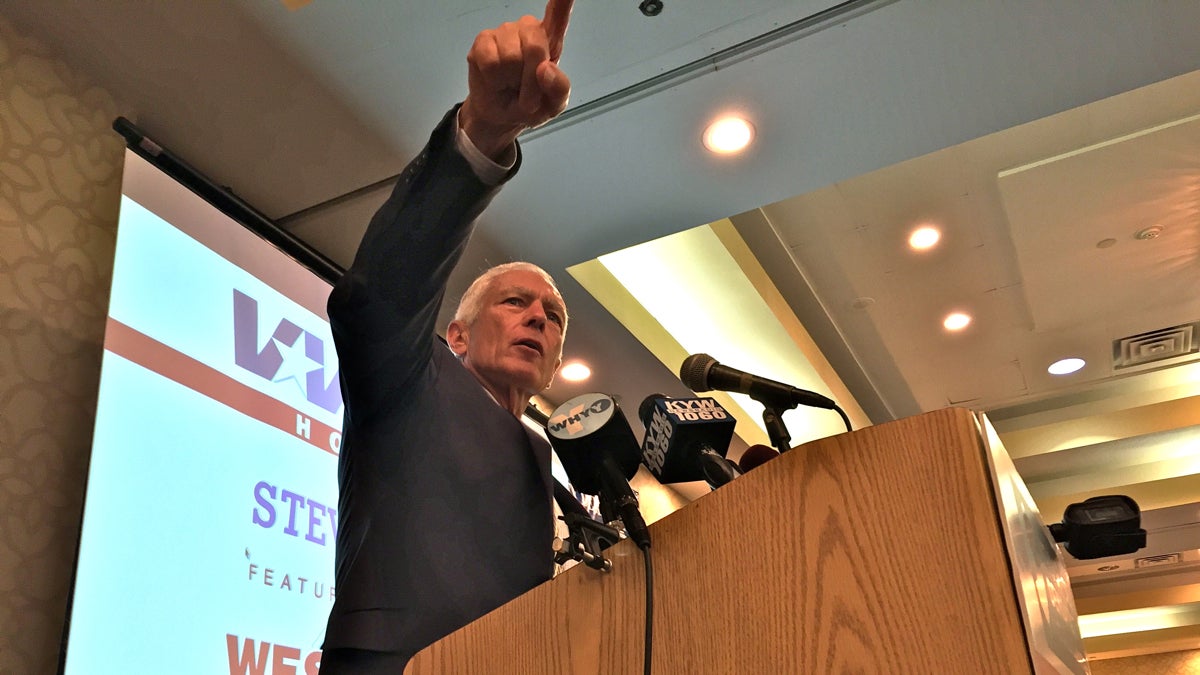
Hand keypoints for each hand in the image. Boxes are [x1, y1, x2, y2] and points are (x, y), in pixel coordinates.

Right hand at [460, 0, 573, 158]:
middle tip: (527, 96)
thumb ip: (559, 89)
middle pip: (534, 48)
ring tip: (510, 84)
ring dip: (510, 81)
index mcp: (551, 40)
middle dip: (530, 81)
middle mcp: (529, 28)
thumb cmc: (531, 104)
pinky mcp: (483, 40)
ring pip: (510, 58)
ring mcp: (505, 31)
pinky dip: (493, 80)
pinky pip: (490, 62)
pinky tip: (494, 80)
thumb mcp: (553, 105)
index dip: (561, 2)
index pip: (558, 15)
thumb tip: (545, 69)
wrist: (501, 114)